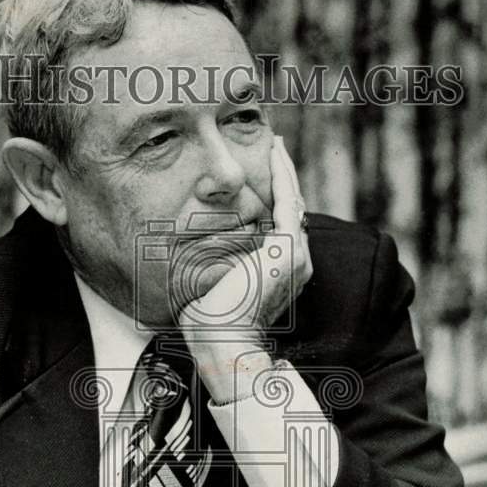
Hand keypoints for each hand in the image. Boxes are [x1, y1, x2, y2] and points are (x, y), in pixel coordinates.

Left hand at [177, 137, 311, 402]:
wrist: (221, 342)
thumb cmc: (209, 322)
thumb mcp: (213, 283)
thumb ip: (215, 264)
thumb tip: (189, 249)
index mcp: (283, 268)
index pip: (281, 221)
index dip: (274, 193)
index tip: (262, 170)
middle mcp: (296, 260)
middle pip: (292, 205)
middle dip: (283, 175)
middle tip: (275, 146)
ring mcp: (296, 254)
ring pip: (293, 198)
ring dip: (284, 169)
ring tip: (276, 144)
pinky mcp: (287, 249)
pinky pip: (287, 200)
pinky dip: (282, 174)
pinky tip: (275, 152)